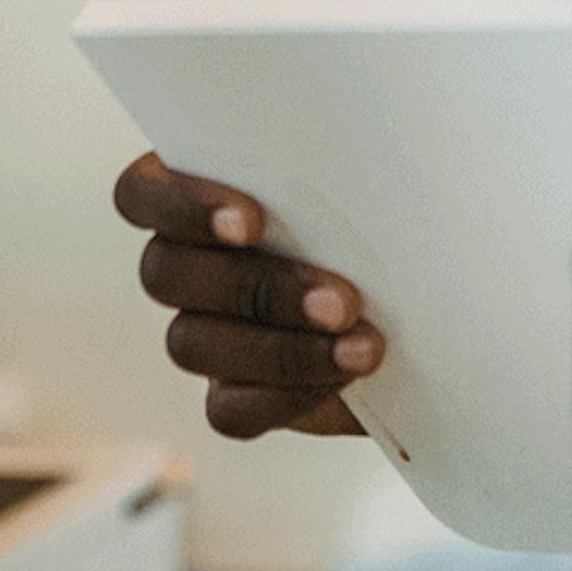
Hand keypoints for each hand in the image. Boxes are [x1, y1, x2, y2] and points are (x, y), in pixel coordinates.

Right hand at [113, 153, 381, 439]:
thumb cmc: (393, 215)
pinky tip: (345, 376)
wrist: (430, 296)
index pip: (141, 193)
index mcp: (199, 188)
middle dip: (256, 289)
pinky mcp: (234, 395)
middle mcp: (187, 259)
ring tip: (363, 345)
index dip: (182, 208)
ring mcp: (203, 331)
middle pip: (165, 273)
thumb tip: (365, 160)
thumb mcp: (372, 178)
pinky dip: (287, 395)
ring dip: (281, 348)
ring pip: (191, 343)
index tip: (252, 224)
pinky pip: (228, 410)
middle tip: (343, 299)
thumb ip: (344, 162)